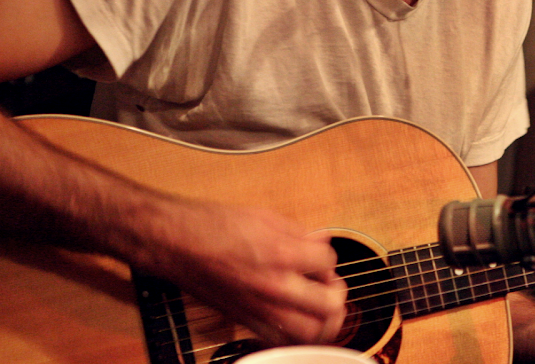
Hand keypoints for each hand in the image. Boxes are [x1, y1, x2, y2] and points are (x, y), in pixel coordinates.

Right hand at [138, 200, 348, 345]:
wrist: (176, 243)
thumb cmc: (214, 225)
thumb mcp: (265, 217)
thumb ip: (299, 232)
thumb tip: (321, 241)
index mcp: (281, 253)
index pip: (328, 261)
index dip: (327, 255)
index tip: (318, 254)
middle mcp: (274, 285)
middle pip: (329, 305)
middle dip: (336, 294)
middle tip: (330, 285)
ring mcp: (259, 307)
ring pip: (309, 332)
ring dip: (322, 321)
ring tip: (319, 308)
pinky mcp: (244, 320)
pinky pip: (279, 340)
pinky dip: (295, 335)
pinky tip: (295, 319)